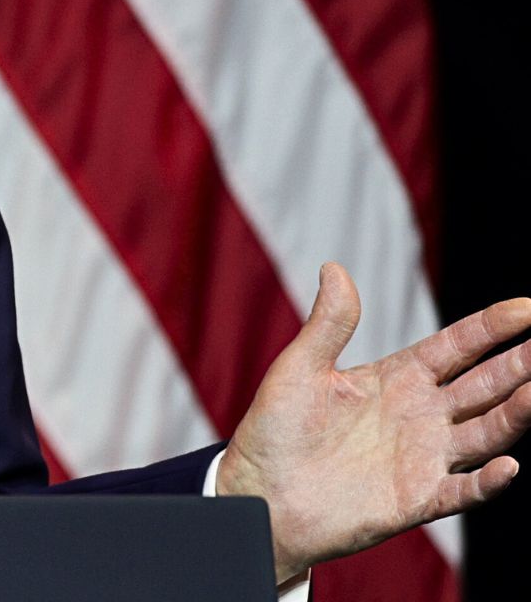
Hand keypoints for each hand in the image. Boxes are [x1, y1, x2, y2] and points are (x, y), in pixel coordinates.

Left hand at [217, 262, 530, 582]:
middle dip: (521, 365)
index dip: (492, 328)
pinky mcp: (416, 499)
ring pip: (486, 432)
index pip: (458, 347)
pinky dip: (488, 481)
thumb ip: (329, 323)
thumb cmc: (276, 430)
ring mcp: (424, 457)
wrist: (260, 494)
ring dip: (516, 414)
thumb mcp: (300, 368)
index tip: (527, 306)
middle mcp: (421, 416)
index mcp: (398, 378)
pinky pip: (462, 490)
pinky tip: (510, 465)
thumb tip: (334, 267)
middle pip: (485, 386)